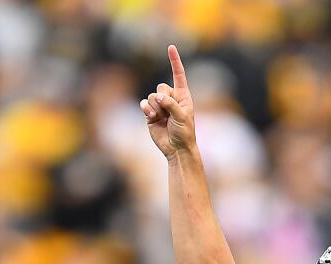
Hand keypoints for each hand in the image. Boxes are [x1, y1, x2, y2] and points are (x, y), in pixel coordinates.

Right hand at [141, 45, 195, 159]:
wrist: (176, 148)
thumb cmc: (185, 132)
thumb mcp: (182, 117)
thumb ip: (171, 104)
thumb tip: (157, 97)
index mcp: (183, 96)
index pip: (178, 75)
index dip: (174, 61)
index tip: (171, 47)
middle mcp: (171, 98)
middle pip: (161, 86)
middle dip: (162, 98)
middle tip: (167, 111)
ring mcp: (160, 106)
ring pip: (151, 97)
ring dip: (155, 107)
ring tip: (160, 118)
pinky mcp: (150, 114)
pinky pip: (144, 104)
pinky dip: (146, 109)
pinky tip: (151, 117)